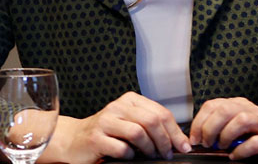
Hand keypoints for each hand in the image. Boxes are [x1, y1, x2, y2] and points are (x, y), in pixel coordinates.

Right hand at [38, 92, 190, 163]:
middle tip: (167, 154)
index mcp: (129, 100)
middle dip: (165, 142)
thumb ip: (151, 126)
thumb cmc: (106, 133)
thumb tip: (180, 141)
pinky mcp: (96, 138)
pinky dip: (131, 156)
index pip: (161, 112)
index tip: (183, 146)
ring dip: (150, 149)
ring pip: (139, 133)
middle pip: (152, 121)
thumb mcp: (129, 123)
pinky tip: (129, 157)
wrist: (75, 140)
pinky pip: (122, 149)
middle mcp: (117, 107)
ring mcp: (105, 121)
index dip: (176, 132)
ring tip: (150, 156)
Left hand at [189, 97, 257, 163]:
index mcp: (238, 106)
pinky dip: (242, 149)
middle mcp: (251, 111)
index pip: (212, 105)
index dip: (199, 121)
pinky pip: (257, 142)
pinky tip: (235, 155)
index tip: (194, 137)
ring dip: (226, 134)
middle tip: (206, 143)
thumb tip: (196, 136)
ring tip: (221, 147)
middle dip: (210, 127)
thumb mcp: (236, 129)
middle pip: (225, 110)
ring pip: (242, 120)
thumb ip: (219, 127)